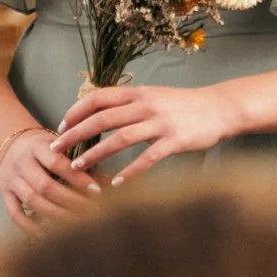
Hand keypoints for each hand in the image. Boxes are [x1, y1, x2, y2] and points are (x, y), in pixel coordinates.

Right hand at [0, 126, 102, 232]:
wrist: (10, 142)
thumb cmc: (42, 147)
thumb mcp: (60, 146)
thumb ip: (81, 163)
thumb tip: (110, 182)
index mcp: (37, 146)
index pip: (57, 162)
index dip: (77, 178)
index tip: (97, 191)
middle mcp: (22, 162)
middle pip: (44, 185)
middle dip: (71, 201)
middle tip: (92, 211)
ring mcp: (11, 179)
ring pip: (32, 200)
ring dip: (55, 214)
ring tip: (76, 223)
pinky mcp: (4, 193)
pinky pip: (14, 213)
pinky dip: (29, 226)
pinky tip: (45, 234)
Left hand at [52, 83, 243, 183]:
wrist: (220, 108)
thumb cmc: (185, 105)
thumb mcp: (155, 96)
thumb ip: (130, 103)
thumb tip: (99, 113)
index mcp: (138, 93)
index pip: (99, 97)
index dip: (76, 110)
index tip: (60, 125)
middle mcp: (146, 105)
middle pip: (103, 118)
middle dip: (76, 134)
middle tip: (56, 148)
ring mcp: (161, 123)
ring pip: (120, 137)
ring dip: (96, 153)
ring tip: (77, 167)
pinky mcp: (175, 141)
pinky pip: (147, 158)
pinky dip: (130, 172)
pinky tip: (116, 184)